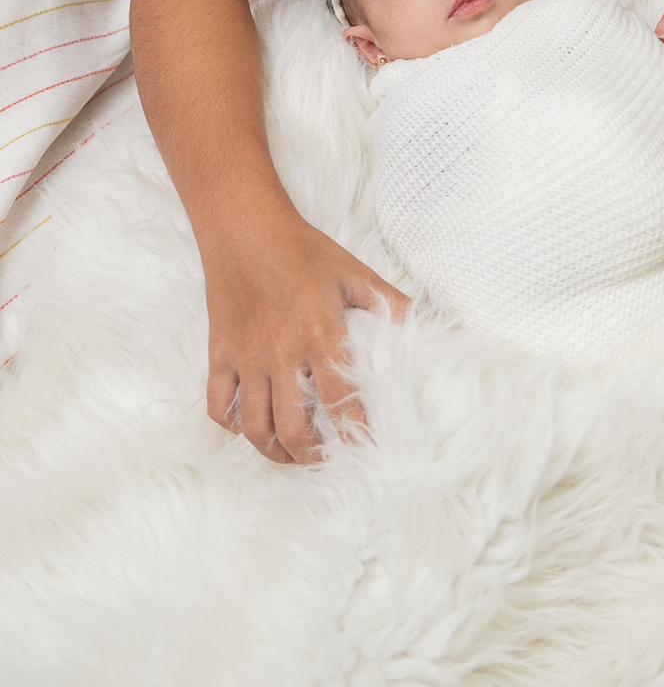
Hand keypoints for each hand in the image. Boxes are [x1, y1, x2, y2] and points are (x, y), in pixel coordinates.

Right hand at [203, 209, 409, 464]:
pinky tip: (252, 425)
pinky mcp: (219, 354)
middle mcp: (282, 352)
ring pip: (255, 426)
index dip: (355, 433)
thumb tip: (420, 321)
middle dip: (313, 455)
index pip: (341, 400)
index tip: (368, 452)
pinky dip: (234, 426)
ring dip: (275, 450)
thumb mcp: (352, 271)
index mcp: (320, 333)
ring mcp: (247, 357)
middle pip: (293, 427)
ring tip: (293, 453)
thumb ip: (386, 301)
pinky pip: (219, 407)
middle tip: (327, 459)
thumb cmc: (303, 249)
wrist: (245, 228)